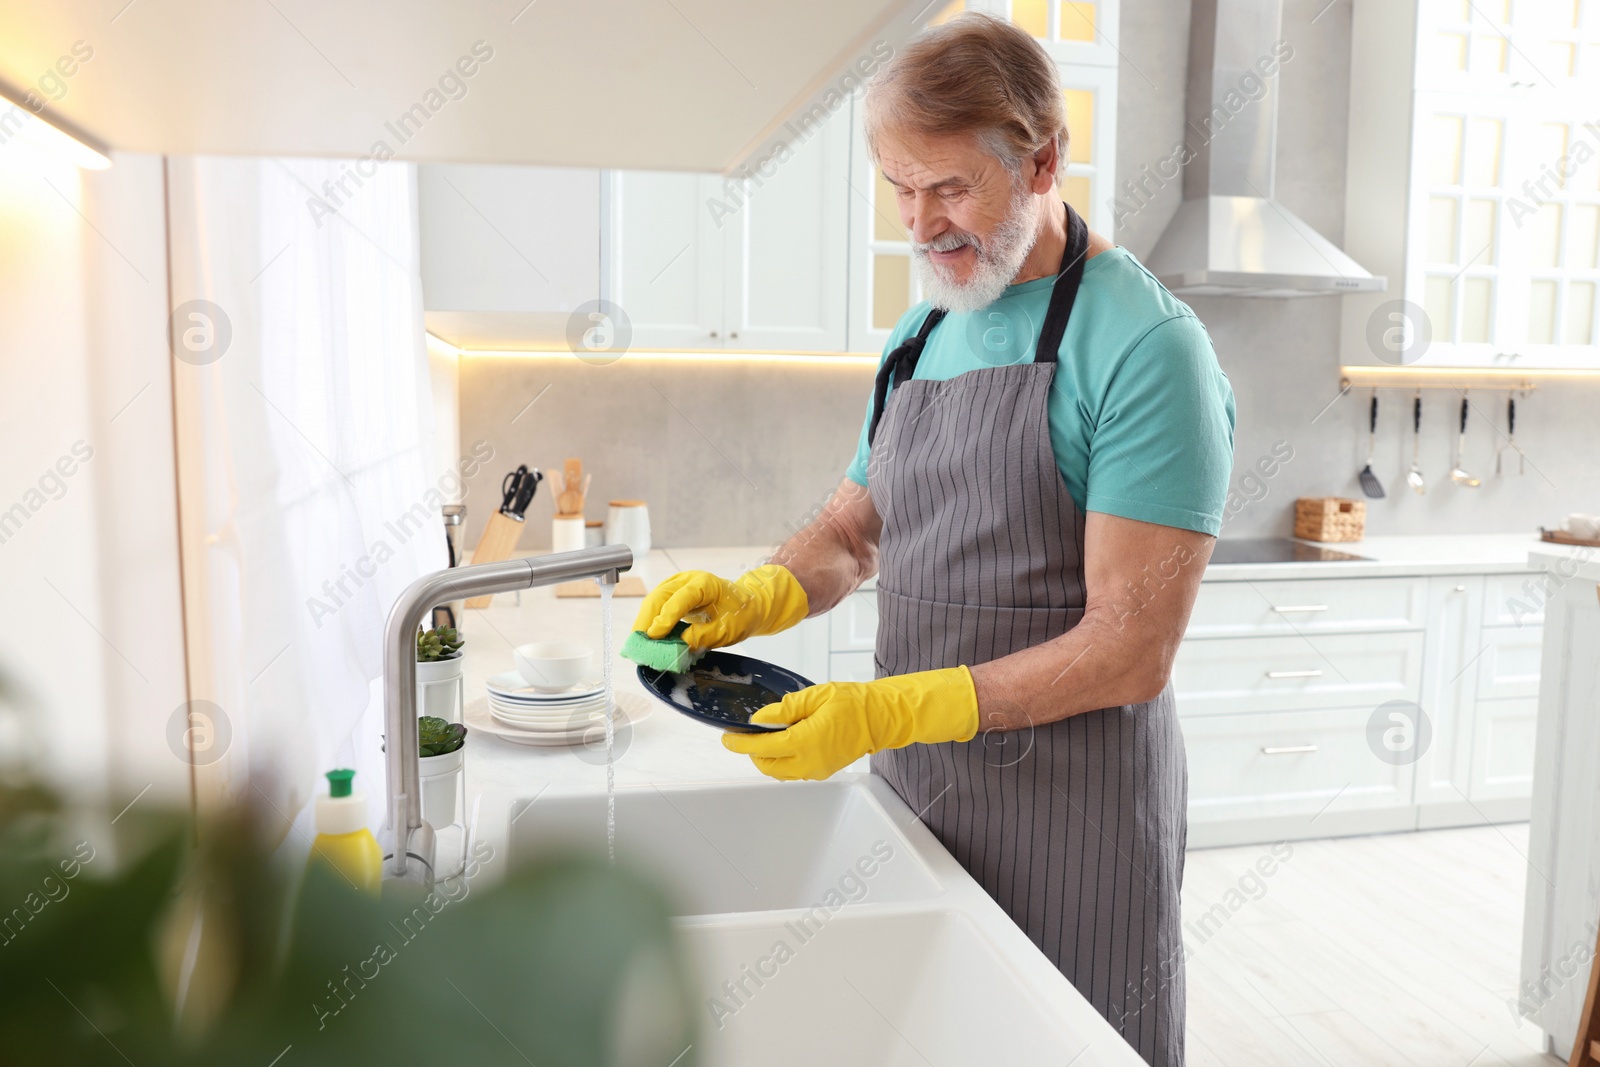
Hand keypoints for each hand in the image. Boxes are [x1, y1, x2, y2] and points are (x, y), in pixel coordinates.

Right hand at [632, 565, 808, 649]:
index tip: (654, 636)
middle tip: (638, 644)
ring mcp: (678, 584)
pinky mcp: (673, 594)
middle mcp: (688, 579)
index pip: (681, 598)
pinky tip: (646, 637)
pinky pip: (656, 605)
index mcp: (705, 584)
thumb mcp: (727, 630)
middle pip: (660, 596)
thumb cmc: (740, 614)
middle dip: (646, 620)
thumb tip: (679, 645)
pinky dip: (650, 621)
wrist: (746, 604)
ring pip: (654, 600)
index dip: (666, 617)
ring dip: (644, 622)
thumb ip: (703, 637)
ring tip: (637, 643)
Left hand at [721, 667, 978, 780]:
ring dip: (768, 758)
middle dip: (753, 752)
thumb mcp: (815, 696)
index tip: (727, 738)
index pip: (762, 747)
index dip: (740, 743)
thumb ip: (785, 709)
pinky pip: (795, 771)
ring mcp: (817, 769)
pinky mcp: (824, 771)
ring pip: (780, 772)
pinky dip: (783, 760)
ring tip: (767, 736)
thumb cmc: (853, 702)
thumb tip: (760, 719)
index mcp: (804, 741)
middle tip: (746, 735)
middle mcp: (808, 761)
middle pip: (767, 766)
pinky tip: (786, 742)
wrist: (881, 717)